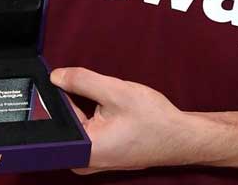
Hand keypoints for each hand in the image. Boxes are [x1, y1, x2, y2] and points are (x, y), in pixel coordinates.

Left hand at [50, 67, 237, 173]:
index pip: (54, 119)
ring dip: (84, 108)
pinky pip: (84, 130)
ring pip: (74, 124)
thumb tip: (56, 76)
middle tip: (96, 96)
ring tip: (106, 105)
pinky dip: (91, 116)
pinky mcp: (100, 154)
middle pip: (63, 122)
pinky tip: (109, 111)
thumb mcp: (117, 91)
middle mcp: (85, 160)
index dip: (56, 98)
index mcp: (86, 150)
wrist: (182, 137)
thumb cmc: (156, 120)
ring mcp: (93, 159)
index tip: (63, 83)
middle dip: (72, 102)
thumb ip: (82, 81)